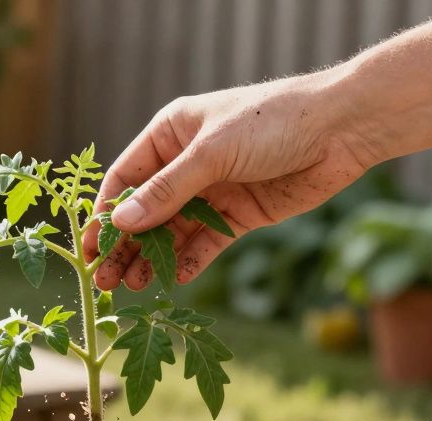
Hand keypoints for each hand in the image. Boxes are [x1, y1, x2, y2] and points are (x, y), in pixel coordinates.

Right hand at [84, 74, 380, 290]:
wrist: (342, 129)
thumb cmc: (274, 121)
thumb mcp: (213, 153)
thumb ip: (166, 191)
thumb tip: (121, 222)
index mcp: (170, 134)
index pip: (125, 179)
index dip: (105, 214)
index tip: (89, 248)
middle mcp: (186, 163)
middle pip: (144, 211)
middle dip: (125, 245)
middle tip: (105, 281)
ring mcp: (212, 190)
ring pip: (171, 231)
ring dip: (152, 258)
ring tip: (133, 288)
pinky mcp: (238, 215)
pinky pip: (205, 243)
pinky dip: (189, 261)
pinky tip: (174, 280)